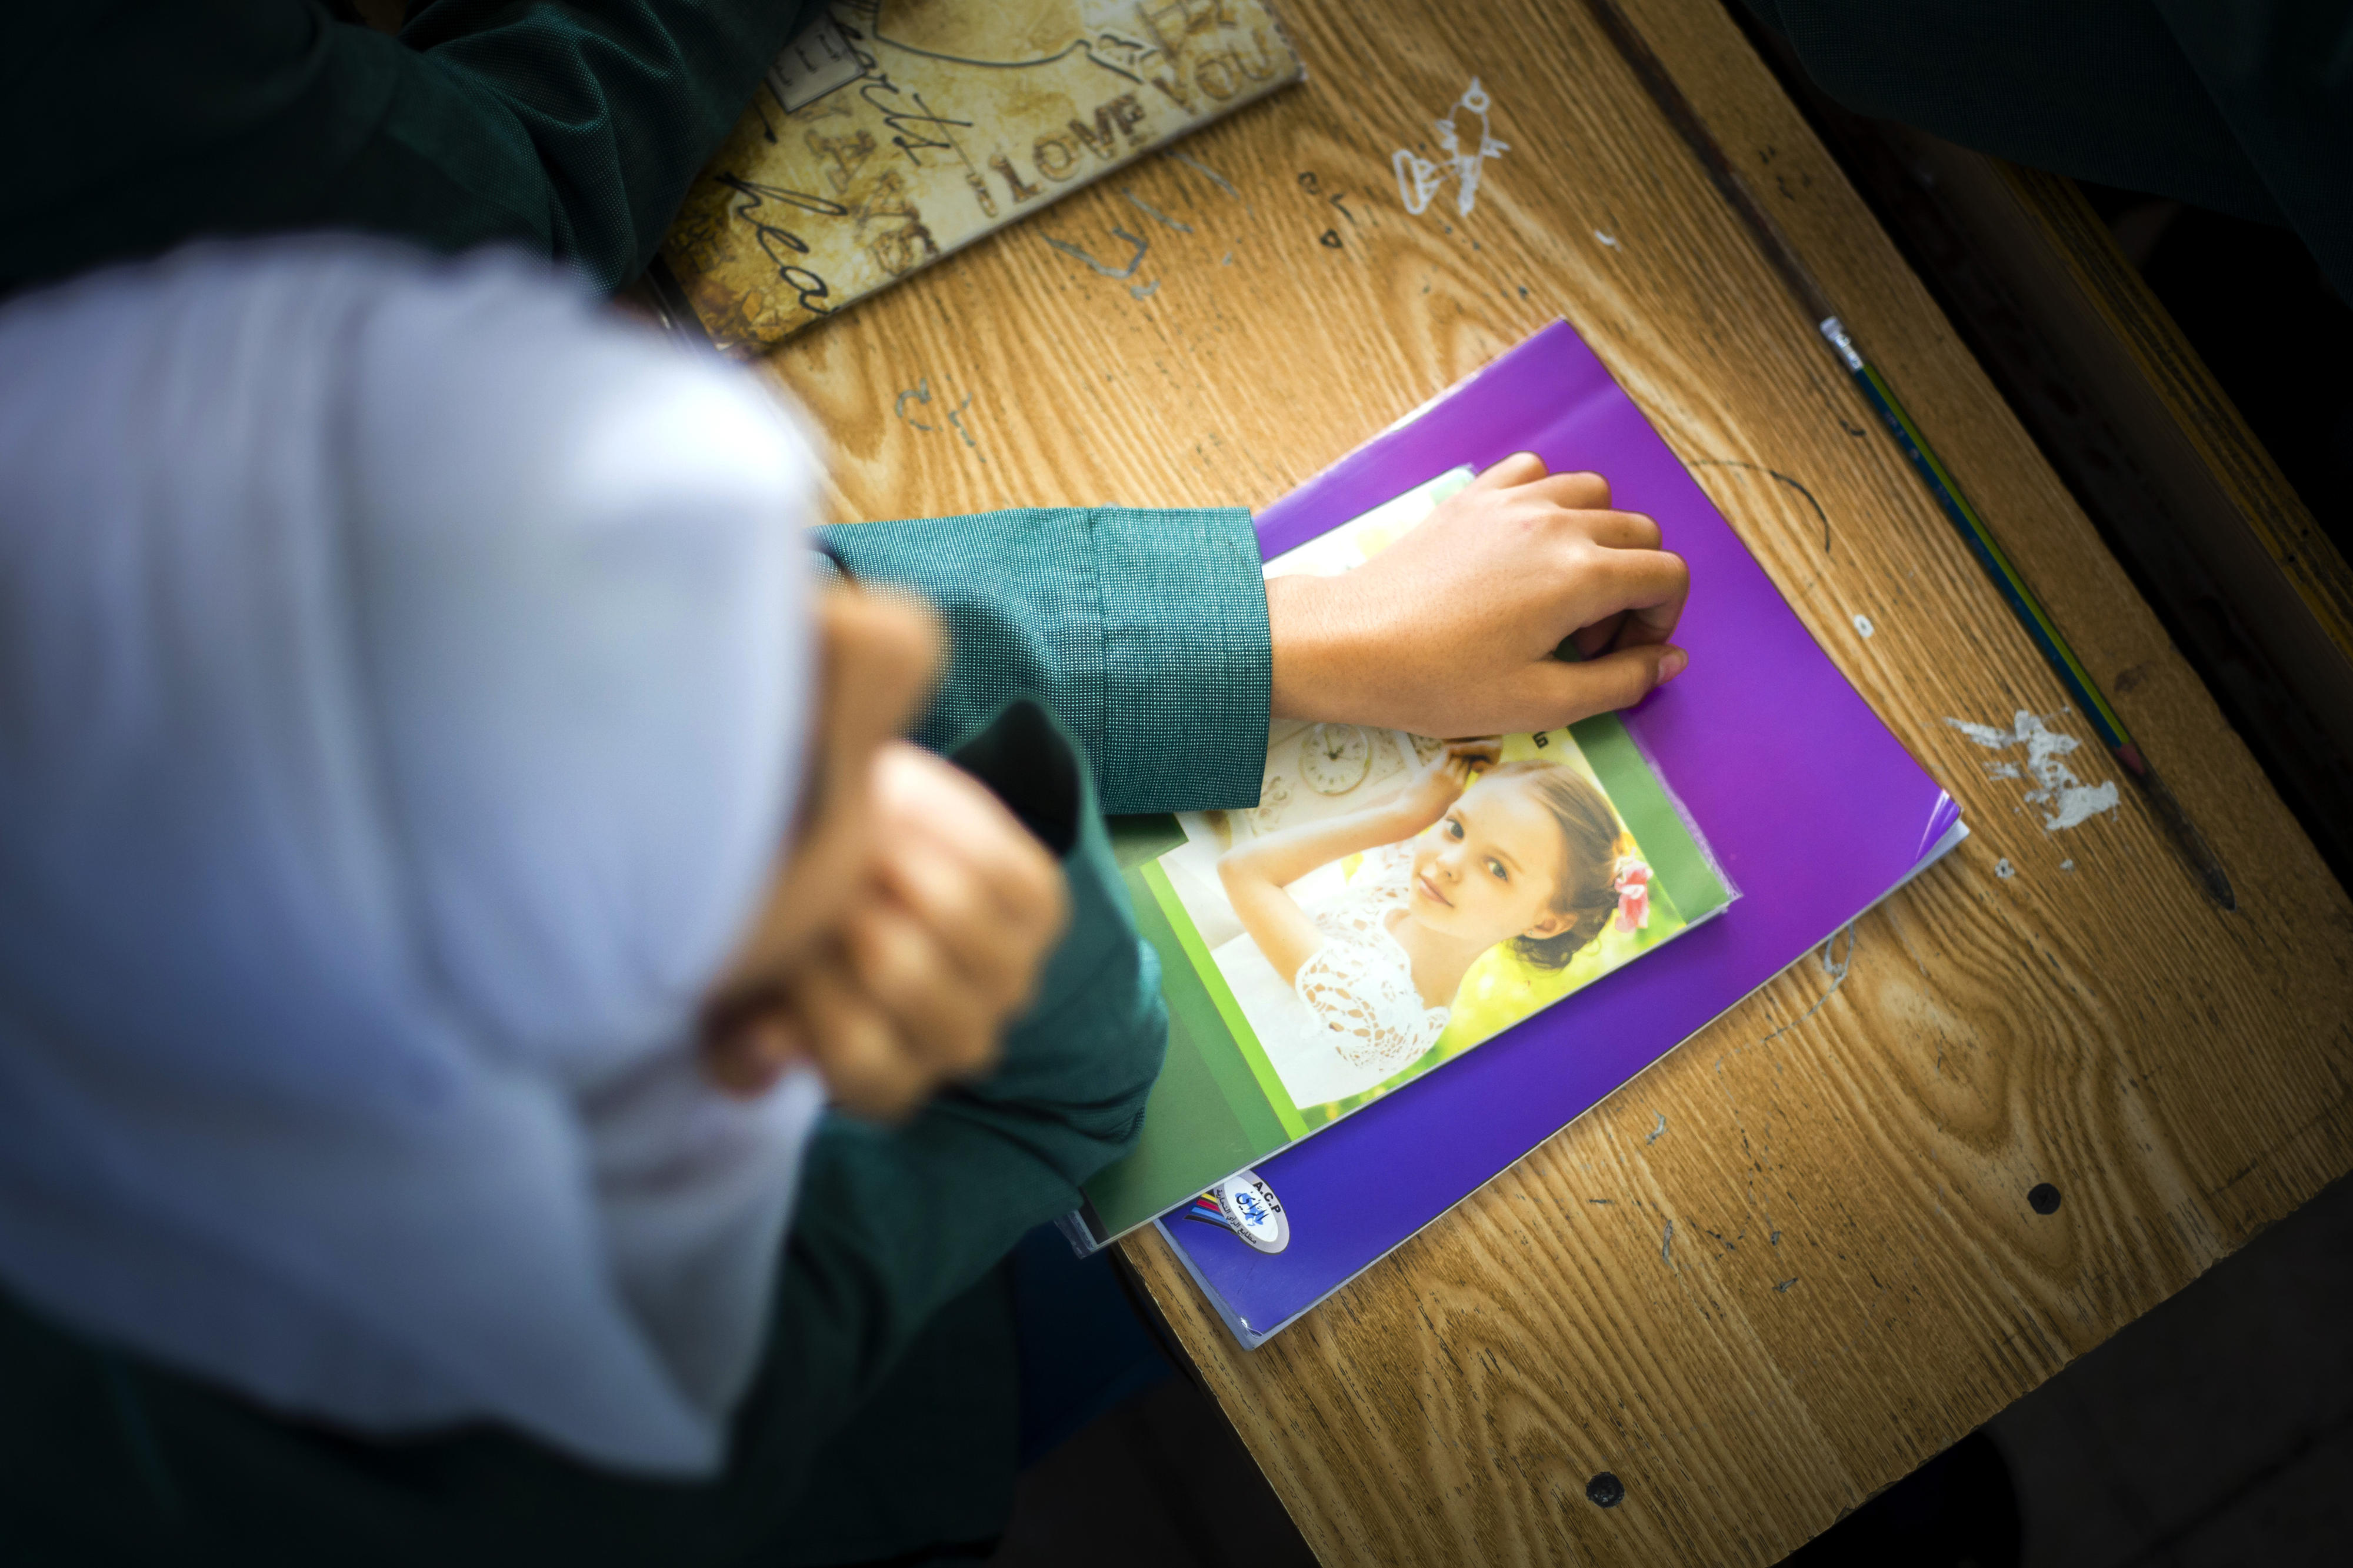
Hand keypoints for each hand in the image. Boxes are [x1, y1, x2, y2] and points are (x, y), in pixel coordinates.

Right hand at [703, 742, 1068, 1117]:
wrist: (842, 839)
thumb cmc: (782, 928)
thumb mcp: (737, 986)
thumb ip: (734, 1036)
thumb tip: (764, 1045)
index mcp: (882, 1082)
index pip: (859, 1059)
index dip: (813, 987)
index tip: (780, 931)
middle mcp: (958, 1044)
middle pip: (905, 975)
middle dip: (847, 907)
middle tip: (815, 865)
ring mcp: (1009, 979)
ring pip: (955, 911)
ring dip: (894, 858)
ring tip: (854, 829)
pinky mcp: (1043, 910)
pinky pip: (1003, 865)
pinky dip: (948, 825)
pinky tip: (905, 808)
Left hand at [1266, 454, 1688, 733]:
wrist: (1351, 644)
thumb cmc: (1439, 682)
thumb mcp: (1541, 703)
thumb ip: (1620, 682)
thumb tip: (1670, 660)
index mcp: (1582, 574)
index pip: (1667, 574)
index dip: (1660, 620)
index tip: (1622, 653)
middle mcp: (1557, 522)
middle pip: (1640, 533)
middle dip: (1634, 586)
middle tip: (1587, 639)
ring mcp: (1513, 500)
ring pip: (1595, 496)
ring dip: (1598, 540)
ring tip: (1561, 592)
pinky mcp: (1474, 496)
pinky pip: (1537, 473)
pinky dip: (1549, 501)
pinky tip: (1525, 547)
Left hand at [1389, 739, 1501, 830]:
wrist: (1411, 815)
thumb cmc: (1423, 811)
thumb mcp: (1442, 804)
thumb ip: (1448, 792)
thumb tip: (1448, 786)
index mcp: (1461, 790)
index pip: (1470, 768)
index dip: (1467, 756)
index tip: (1463, 746)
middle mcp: (1459, 782)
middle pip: (1468, 759)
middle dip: (1466, 747)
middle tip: (1462, 735)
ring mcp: (1449, 776)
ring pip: (1460, 753)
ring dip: (1458, 742)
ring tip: (1453, 732)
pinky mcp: (1437, 770)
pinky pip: (1449, 750)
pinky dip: (1448, 743)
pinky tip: (1443, 736)